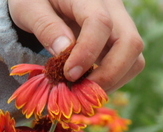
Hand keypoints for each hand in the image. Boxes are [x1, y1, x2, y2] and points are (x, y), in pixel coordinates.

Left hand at [8, 0, 144, 92]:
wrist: (46, 1)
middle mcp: (112, 8)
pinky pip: (128, 64)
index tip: (68, 74)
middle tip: (80, 91)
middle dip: (109, 74)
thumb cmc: (34, 1)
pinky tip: (88, 85)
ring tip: (82, 91)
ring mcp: (120, 25)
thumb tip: (64, 51)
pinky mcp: (119, 41)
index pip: (100, 23)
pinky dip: (112, 80)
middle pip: (130, 42)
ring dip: (113, 80)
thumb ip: (45, 26)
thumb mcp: (28, 8)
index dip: (87, 53)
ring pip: (135, 57)